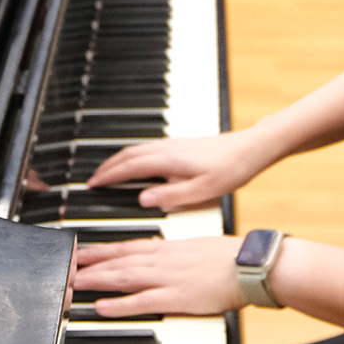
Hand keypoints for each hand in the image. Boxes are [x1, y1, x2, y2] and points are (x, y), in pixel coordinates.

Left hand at [71, 236, 244, 318]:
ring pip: (123, 276)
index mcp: (166, 246)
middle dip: (89, 263)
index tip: (79, 249)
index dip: (99, 248)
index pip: (125, 245)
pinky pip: (141, 301)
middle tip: (64, 265)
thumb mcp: (193, 245)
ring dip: (96, 279)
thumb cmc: (227, 256)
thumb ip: (171, 248)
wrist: (248, 263)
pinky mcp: (175, 297)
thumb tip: (154, 247)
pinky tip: (101, 306)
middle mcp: (161, 259)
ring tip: (72, 282)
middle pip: (117, 260)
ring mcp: (167, 278)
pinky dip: (119, 304)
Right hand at [87, 129, 272, 210]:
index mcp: (168, 160)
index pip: (128, 166)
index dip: (108, 175)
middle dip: (107, 166)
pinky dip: (133, 155)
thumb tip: (143, 200)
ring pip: (137, 149)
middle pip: (128, 154)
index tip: (92, 184)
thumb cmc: (231, 170)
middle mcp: (168, 148)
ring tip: (108, 171)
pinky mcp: (181, 144)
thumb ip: (170, 196)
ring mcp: (174, 143)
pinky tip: (137, 164)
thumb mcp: (201, 191)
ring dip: (119, 159)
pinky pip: (147, 148)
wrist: (251, 148)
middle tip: (92, 178)